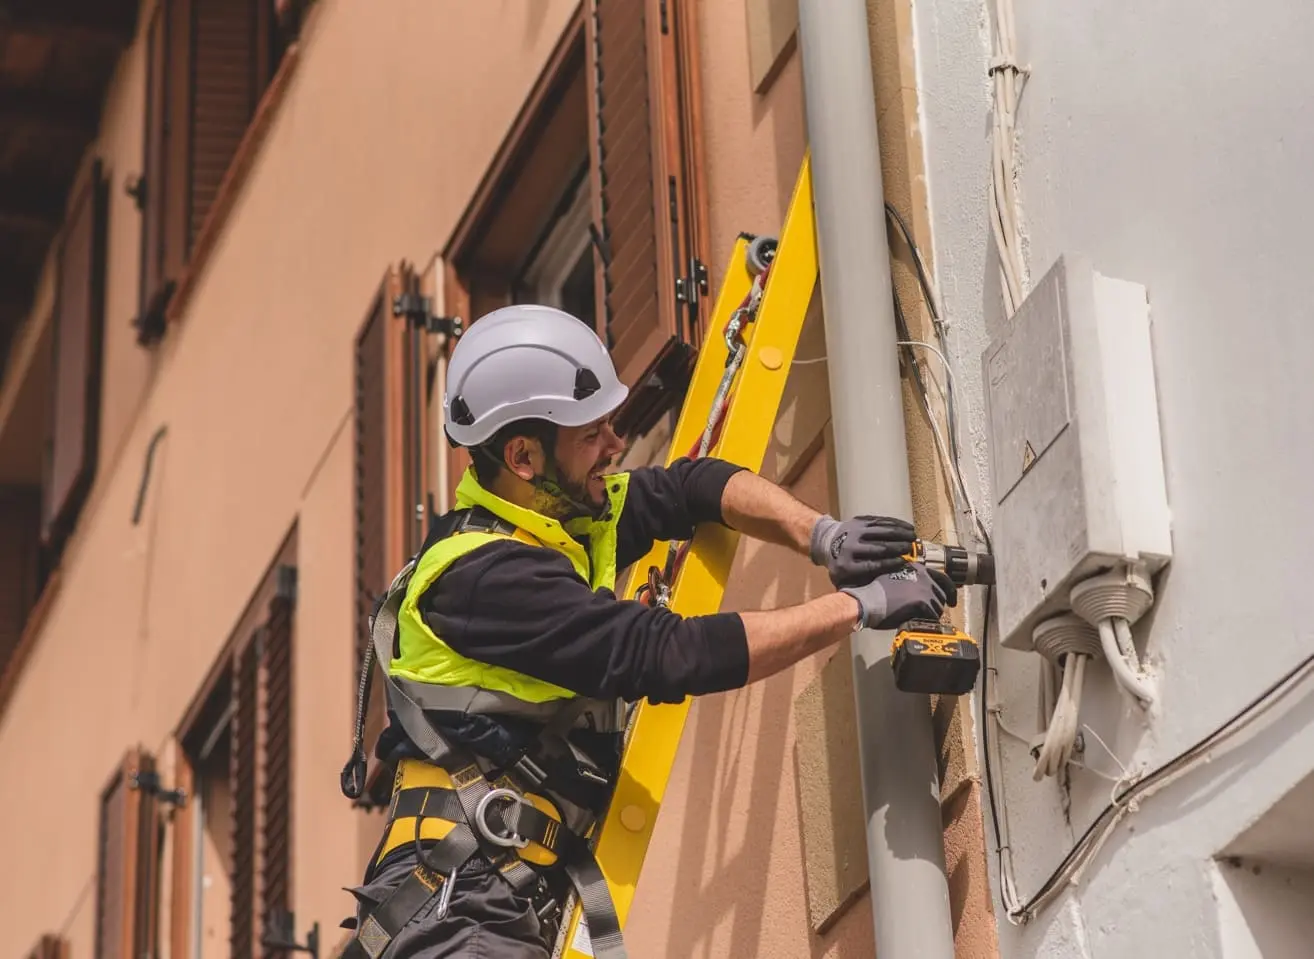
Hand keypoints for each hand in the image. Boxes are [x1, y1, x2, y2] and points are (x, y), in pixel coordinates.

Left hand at [810, 513, 916, 586]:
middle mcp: (850, 547)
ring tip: (913, 538)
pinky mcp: (860, 520)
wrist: (825, 541)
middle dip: (897, 548)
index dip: (890, 563)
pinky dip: (896, 524)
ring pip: (882, 531)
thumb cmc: (842, 566)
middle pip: (878, 547)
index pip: (872, 565)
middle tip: (911, 549)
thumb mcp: (845, 581)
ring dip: (900, 534)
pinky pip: (881, 521)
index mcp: (847, 566)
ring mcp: (855, 531)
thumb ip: (860, 588)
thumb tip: (880, 598)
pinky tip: (907, 527)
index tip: (904, 563)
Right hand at [840, 563, 956, 629]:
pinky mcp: (923, 604)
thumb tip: (915, 588)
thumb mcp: (893, 575)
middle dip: (938, 604)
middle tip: (933, 613)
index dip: (950, 590)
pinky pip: (932, 617)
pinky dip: (927, 621)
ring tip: (922, 618)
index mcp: (918, 568)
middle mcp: (924, 577)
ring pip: (938, 607)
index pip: (942, 577)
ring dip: (932, 614)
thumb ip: (908, 578)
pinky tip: (918, 622)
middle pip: (942, 594)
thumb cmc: (874, 590)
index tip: (952, 599)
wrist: (869, 601)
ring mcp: (925, 590)